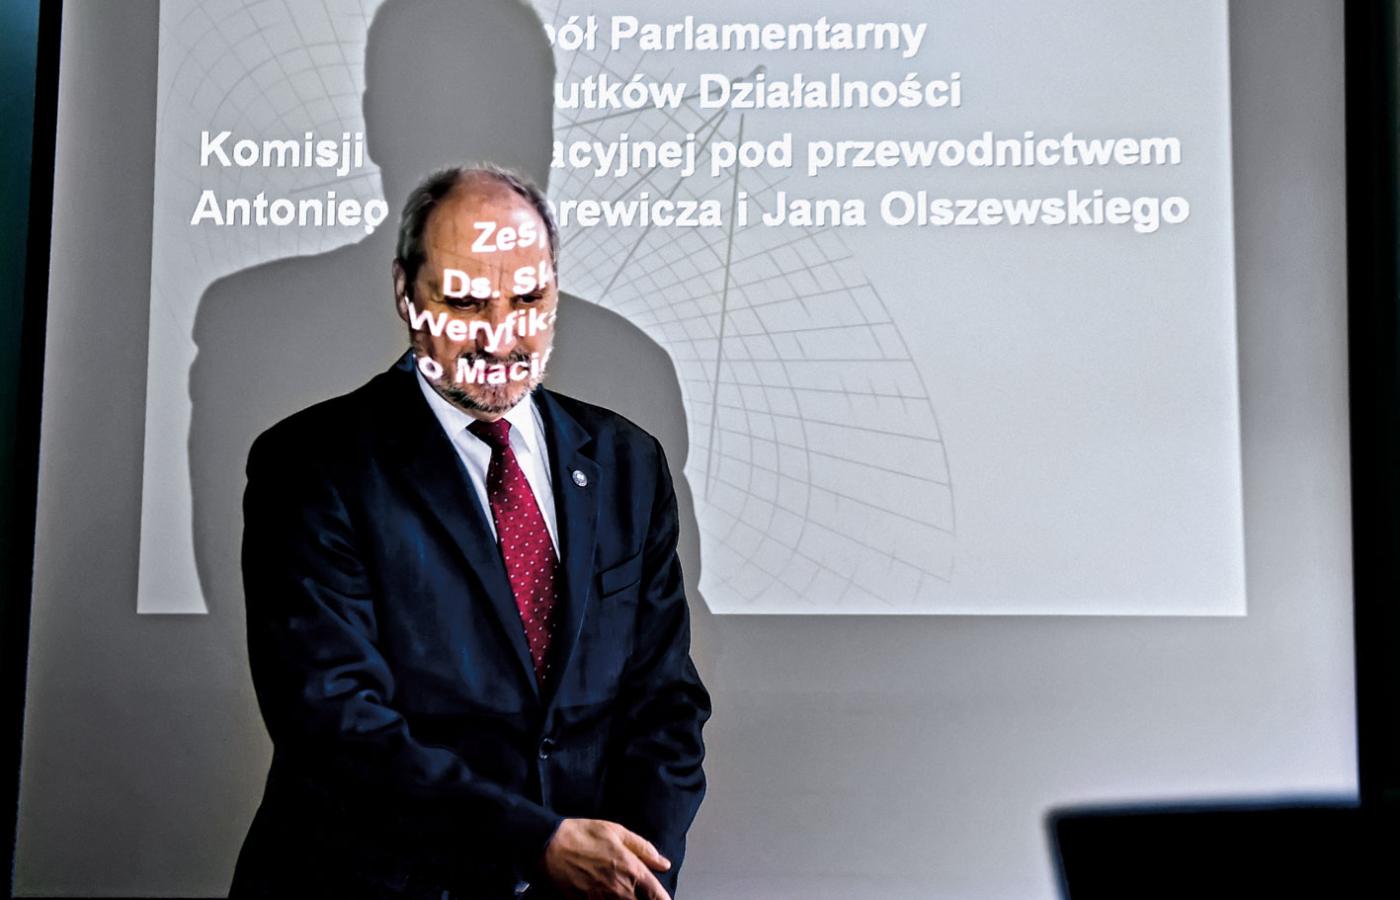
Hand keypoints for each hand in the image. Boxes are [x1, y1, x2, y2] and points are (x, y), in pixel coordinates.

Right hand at [539, 817, 671, 898]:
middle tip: (642, 893)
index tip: (663, 898)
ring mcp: (602, 899)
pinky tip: (608, 896)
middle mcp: (620, 889)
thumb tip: (664, 864)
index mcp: (631, 870)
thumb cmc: (583, 834)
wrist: (549, 844)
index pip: (658, 896)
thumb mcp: (617, 832)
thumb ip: (644, 849)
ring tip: (623, 893)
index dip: (663, 899)